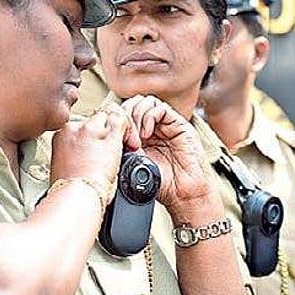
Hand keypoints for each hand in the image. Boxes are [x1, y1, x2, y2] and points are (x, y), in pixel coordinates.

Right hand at [50, 102, 139, 204]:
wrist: (75, 196)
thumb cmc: (71, 192)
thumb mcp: (67, 169)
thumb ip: (77, 157)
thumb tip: (88, 161)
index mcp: (62, 136)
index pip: (82, 126)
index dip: (96, 136)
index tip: (101, 151)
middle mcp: (74, 128)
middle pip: (96, 118)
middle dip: (109, 131)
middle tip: (117, 149)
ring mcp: (91, 129)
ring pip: (110, 114)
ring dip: (121, 129)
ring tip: (128, 146)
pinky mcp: (107, 134)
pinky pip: (122, 119)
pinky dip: (130, 130)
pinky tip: (132, 144)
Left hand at [122, 95, 220, 221]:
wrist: (182, 193)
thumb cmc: (161, 183)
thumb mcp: (133, 163)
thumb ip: (123, 145)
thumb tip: (111, 132)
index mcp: (139, 136)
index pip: (124, 114)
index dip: (117, 120)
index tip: (115, 136)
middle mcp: (152, 128)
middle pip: (133, 104)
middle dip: (126, 116)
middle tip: (126, 134)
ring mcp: (165, 125)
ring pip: (145, 102)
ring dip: (136, 116)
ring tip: (137, 136)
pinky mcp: (179, 124)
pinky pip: (160, 108)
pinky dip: (149, 117)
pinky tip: (147, 134)